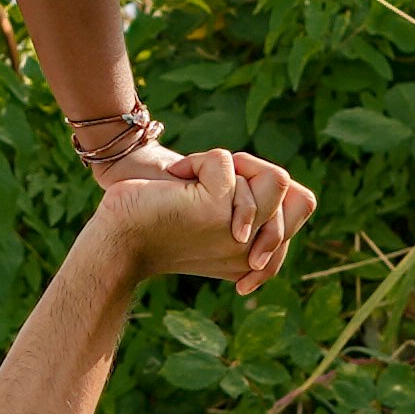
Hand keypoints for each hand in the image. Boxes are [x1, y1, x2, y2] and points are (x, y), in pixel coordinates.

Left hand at [81, 148, 309, 295]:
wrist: (113, 232)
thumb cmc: (153, 220)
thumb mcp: (209, 212)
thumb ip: (245, 205)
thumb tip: (286, 187)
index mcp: (251, 254)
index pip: (301, 208)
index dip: (278, 188)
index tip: (230, 193)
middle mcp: (250, 251)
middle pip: (300, 196)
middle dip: (259, 172)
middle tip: (215, 179)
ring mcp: (239, 234)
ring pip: (277, 178)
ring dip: (234, 165)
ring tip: (196, 178)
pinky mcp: (217, 210)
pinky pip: (227, 161)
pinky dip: (197, 159)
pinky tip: (174, 178)